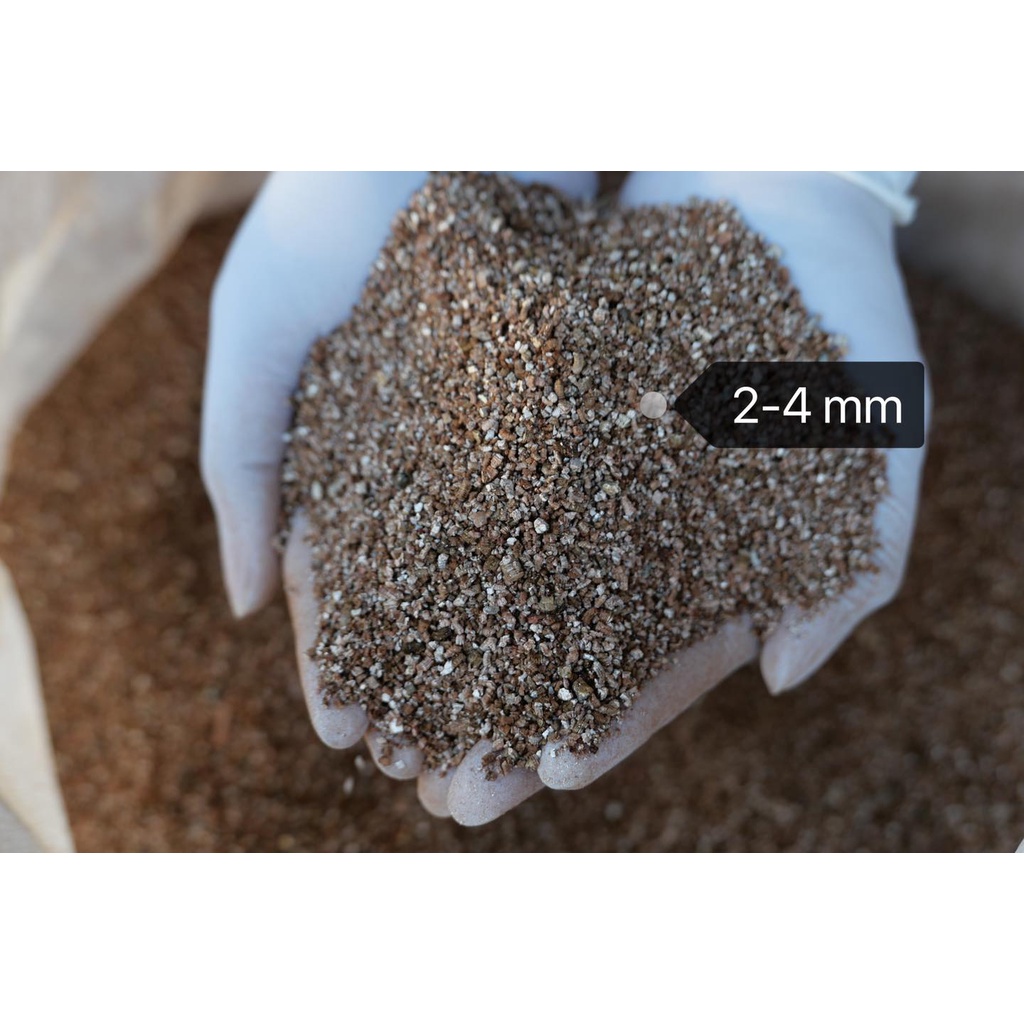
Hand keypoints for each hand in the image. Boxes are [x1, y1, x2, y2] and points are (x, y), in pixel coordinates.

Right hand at [201, 171, 599, 820]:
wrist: (452, 108)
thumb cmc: (330, 204)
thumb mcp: (257, 328)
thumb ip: (240, 462)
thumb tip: (245, 605)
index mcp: (358, 455)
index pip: (348, 579)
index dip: (344, 657)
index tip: (348, 737)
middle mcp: (443, 462)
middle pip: (445, 600)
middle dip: (449, 691)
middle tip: (455, 783)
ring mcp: (522, 442)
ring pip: (531, 577)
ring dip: (533, 668)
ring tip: (538, 751)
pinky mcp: (595, 414)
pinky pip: (608, 514)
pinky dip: (611, 586)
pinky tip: (618, 659)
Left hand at [446, 172, 929, 819]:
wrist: (772, 186)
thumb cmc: (839, 318)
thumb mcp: (879, 440)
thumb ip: (855, 566)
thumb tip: (781, 676)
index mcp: (708, 561)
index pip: (659, 665)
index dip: (611, 724)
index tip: (556, 774)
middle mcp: (626, 534)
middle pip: (559, 649)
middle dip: (504, 726)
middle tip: (444, 796)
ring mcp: (567, 478)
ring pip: (491, 589)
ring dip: (441, 666)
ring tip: (386, 733)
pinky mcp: (514, 418)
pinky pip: (455, 493)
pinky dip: (412, 552)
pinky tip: (366, 602)